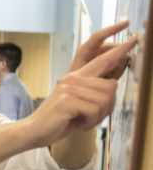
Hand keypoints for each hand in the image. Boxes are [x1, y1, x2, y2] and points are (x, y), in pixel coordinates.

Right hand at [27, 32, 137, 146]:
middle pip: (111, 86)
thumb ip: (94, 92)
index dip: (120, 50)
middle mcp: (73, 79)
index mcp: (76, 76)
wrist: (35, 131)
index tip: (134, 38)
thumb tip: (112, 85)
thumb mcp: (79, 102)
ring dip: (98, 116)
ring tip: (84, 121)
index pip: (102, 59)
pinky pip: (94, 110)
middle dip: (108, 107)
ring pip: (104, 100)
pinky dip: (90, 122)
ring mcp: (69, 88)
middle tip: (94, 117)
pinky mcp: (67, 101)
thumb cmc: (59, 119)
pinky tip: (79, 124)